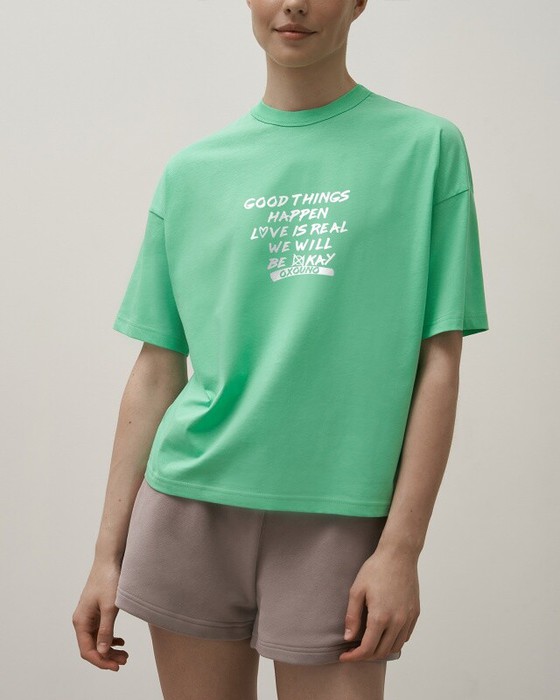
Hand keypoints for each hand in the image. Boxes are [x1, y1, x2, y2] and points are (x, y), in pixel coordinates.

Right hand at [72, 560, 128, 671]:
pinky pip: (101, 631)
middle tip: (124, 661)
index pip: (87, 650)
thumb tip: (102, 652)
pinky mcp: (97, 610)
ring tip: (125, 654)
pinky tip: (120, 641)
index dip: (101, 661)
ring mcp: (89, 616)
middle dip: (107, 657)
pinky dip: (110, 638)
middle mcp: (82, 620)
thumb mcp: (109, 606)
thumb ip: (106, 630)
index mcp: (81, 621)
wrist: (110, 559)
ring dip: (110, 649)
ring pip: (98, 640)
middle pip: (92, 647)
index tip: (116, 666)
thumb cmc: (108, 579)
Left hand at [339, 545, 419, 661]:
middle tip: (353, 650)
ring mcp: (408, 618)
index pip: (367, 649)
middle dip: (366, 656)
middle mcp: (397, 621)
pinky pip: (405, 636)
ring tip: (368, 643)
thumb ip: (352, 616)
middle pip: (381, 652)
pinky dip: (394, 641)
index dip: (354, 657)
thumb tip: (349, 638)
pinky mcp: (415, 613)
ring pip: (395, 647)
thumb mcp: (357, 590)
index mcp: (380, 617)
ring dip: (381, 650)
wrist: (399, 555)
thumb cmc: (376, 569)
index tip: (344, 656)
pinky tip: (384, 634)